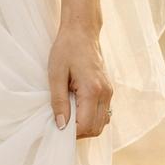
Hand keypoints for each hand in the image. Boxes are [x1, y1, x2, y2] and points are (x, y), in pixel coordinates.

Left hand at [48, 22, 112, 138]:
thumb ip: (58, 102)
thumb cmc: (66, 49)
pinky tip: (77, 110)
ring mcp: (109, 93)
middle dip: (78, 133)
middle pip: (96, 129)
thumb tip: (61, 125)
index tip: (57, 126)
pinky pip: (103, 114)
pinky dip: (91, 118)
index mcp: (93, 90)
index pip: (86, 126)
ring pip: (101, 124)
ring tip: (68, 115)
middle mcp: (105, 94)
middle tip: (61, 122)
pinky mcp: (108, 91)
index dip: (70, 133)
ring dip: (85, 126)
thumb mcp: (55, 75)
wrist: (82, 32)